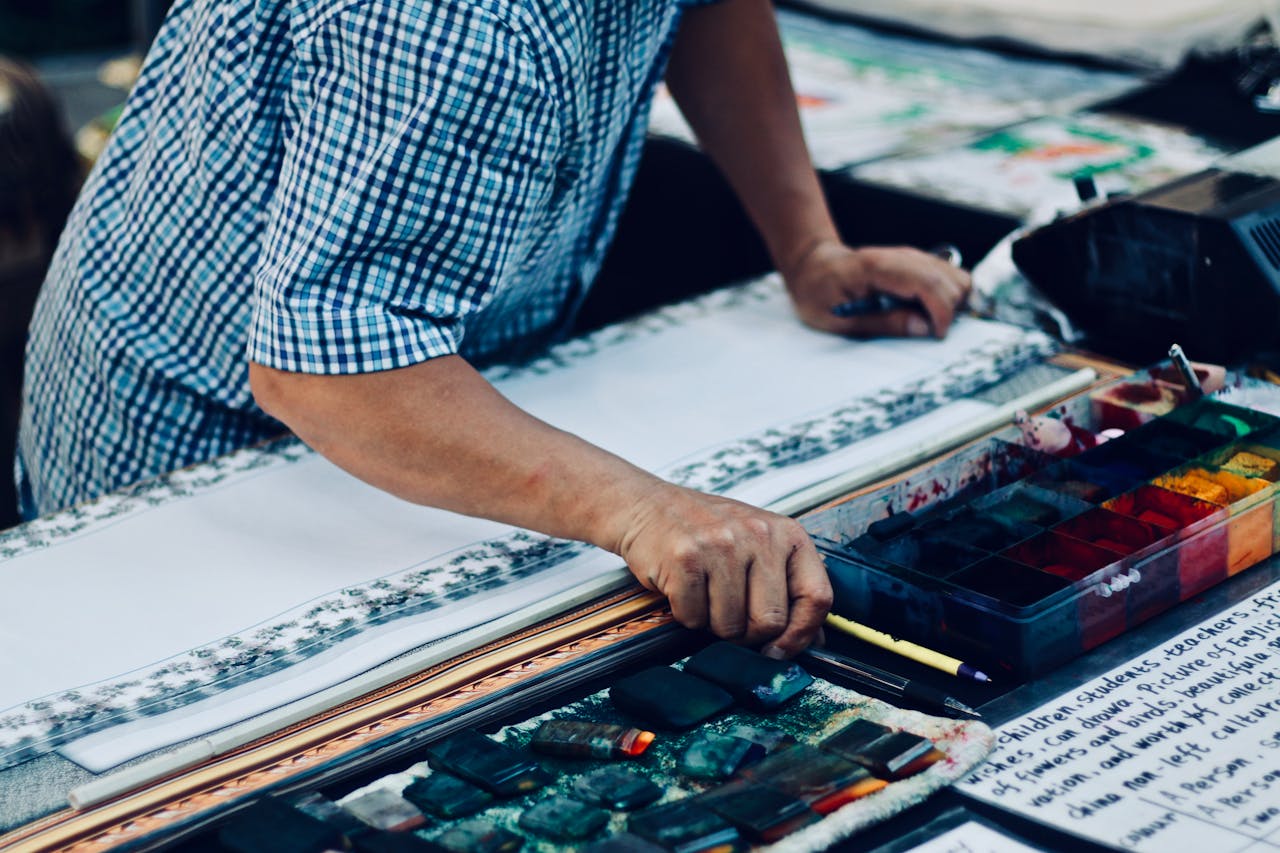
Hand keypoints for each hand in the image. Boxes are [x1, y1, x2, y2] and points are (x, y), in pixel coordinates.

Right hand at [615, 482, 831, 657]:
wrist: (648, 505)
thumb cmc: (708, 531)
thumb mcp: (760, 547)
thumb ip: (789, 588)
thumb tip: (814, 639)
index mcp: (787, 534)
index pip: (817, 597)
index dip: (802, 634)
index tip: (781, 650)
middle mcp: (758, 535)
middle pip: (770, 622)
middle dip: (746, 634)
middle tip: (729, 614)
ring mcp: (721, 545)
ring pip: (729, 626)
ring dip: (712, 623)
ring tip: (704, 593)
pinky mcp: (684, 558)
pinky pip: (693, 618)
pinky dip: (685, 614)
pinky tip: (682, 587)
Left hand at [782, 241, 970, 338]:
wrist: (812, 266)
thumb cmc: (819, 293)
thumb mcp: (840, 320)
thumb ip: (884, 324)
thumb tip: (924, 328)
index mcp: (877, 267)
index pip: (926, 282)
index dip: (941, 310)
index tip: (937, 335)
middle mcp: (899, 256)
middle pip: (947, 279)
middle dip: (950, 310)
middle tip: (930, 333)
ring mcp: (910, 256)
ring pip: (954, 275)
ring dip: (953, 302)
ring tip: (930, 322)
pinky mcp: (915, 262)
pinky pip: (947, 276)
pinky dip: (949, 295)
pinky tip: (929, 312)